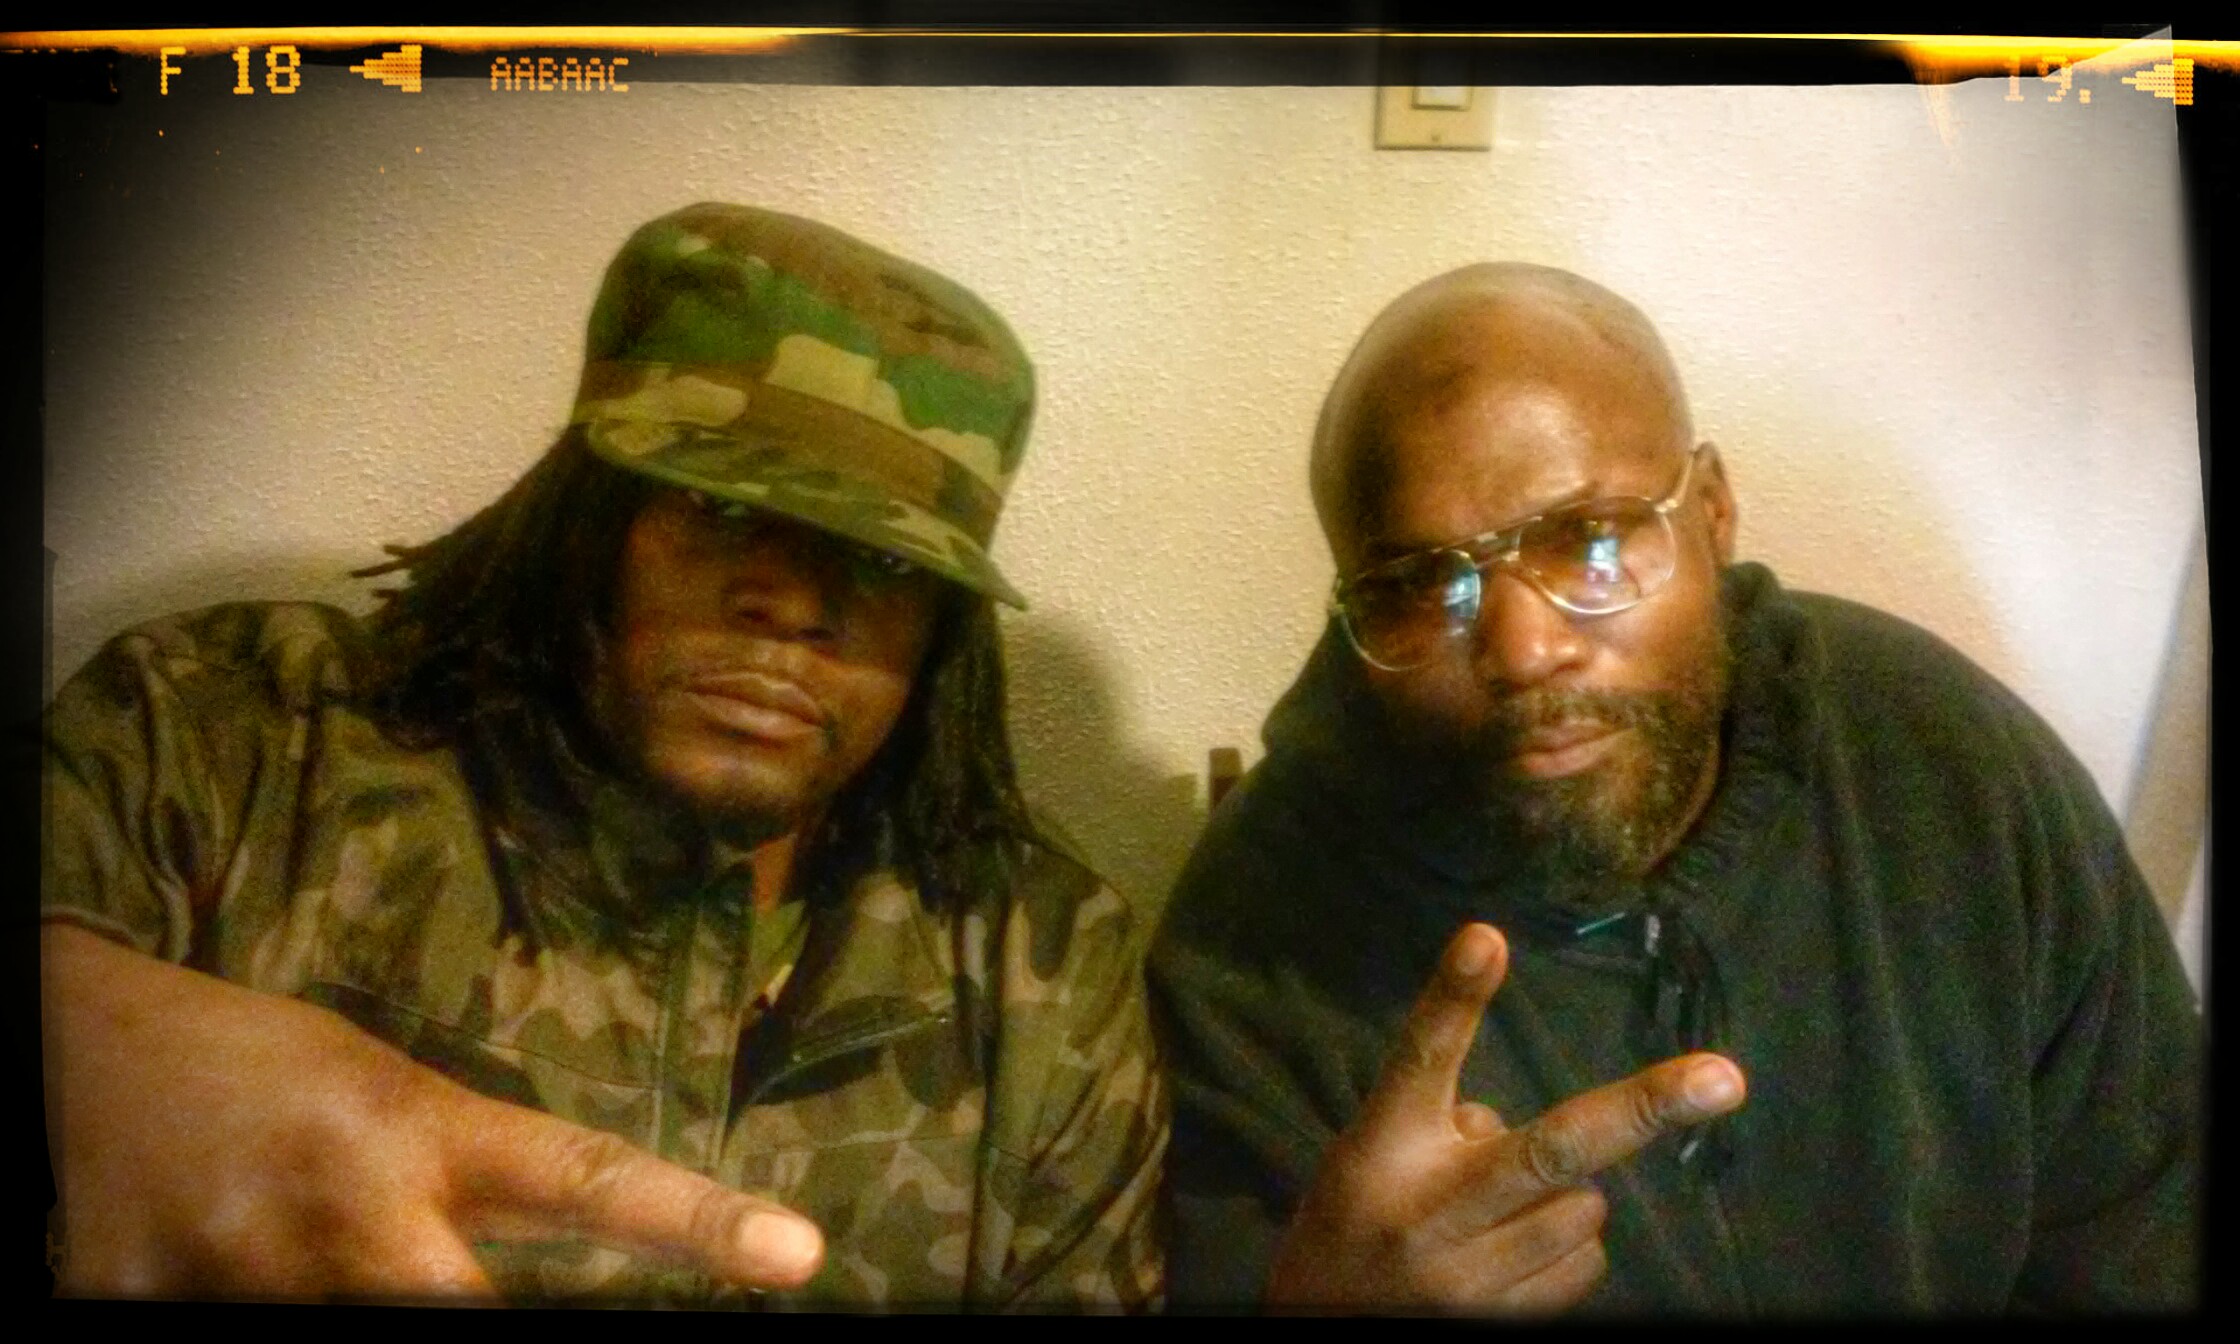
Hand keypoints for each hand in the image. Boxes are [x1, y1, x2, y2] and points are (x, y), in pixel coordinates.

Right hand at [41, 922, 824, 1301]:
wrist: (83, 1040)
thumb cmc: (272, 1070)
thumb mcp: (392, 1098)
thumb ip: (466, 1193)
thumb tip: (516, 1293)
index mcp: (420, 1131)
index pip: (587, 1180)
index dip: (697, 1225)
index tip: (796, 1258)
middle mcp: (343, 1209)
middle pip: (467, 1319)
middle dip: (477, 1319)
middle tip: (451, 1274)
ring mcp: (234, 1274)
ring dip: (346, 1310)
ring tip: (293, 1241)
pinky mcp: (132, 1311)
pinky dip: (249, 1315)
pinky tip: (225, 1269)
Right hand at [1264, 922, 1744, 1313]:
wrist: (1320, 1324)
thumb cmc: (1357, 1213)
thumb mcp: (1375, 1148)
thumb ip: (1447, 1124)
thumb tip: (1538, 1137)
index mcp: (1384, 1144)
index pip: (1421, 1058)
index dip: (1455, 999)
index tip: (1488, 937)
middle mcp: (1428, 1209)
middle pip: (1552, 1149)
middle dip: (1644, 1110)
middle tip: (1724, 1081)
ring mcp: (1468, 1277)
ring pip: (1584, 1208)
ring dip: (1566, 1195)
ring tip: (1500, 1208)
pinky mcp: (1501, 1324)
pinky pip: (1584, 1264)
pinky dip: (1567, 1246)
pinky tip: (1510, 1251)